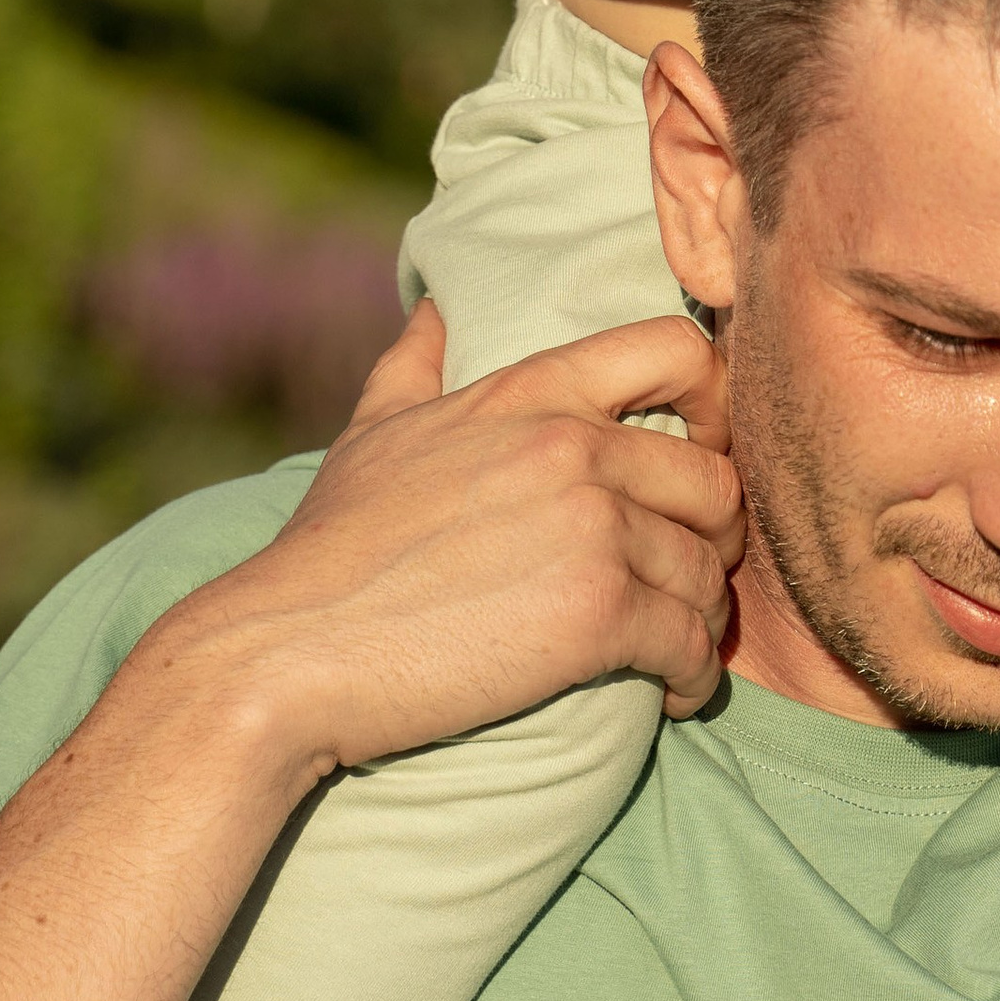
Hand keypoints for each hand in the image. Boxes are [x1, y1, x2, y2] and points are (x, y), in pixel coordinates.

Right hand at [149, 301, 748, 785]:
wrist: (282, 653)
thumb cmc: (330, 552)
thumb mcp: (373, 434)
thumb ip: (415, 364)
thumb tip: (433, 307)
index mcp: (530, 394)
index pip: (679, 351)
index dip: (716, 403)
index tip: (701, 458)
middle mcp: (571, 445)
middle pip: (716, 479)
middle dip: (715, 536)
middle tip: (689, 576)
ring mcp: (589, 527)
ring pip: (707, 570)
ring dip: (701, 616)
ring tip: (676, 645)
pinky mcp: (596, 614)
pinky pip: (689, 642)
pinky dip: (692, 676)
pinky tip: (672, 693)